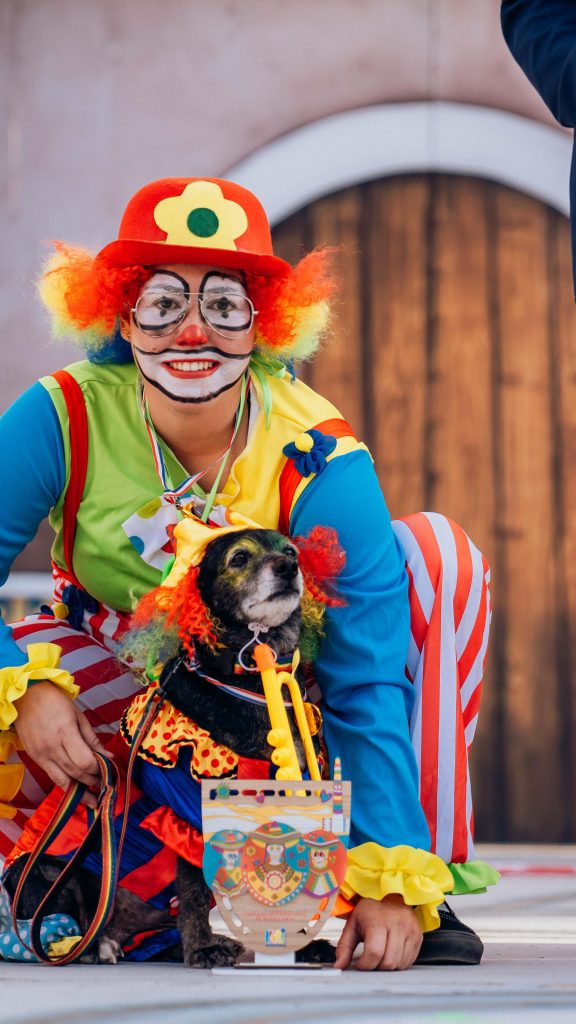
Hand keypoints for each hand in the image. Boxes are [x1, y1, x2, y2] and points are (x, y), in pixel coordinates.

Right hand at [14, 681, 107, 807]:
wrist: (26, 697)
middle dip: (92, 781)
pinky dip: (66, 785)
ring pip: (62, 781)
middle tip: (105, 786)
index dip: (98, 769)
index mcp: (65, 733)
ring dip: (79, 792)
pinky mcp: (35, 759)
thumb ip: (92, 739)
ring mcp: (41, 755)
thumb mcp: (78, 716)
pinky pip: (53, 777)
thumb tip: (108, 757)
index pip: (84, 761)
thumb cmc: (56, 702)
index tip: (108, 770)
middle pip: (75, 773)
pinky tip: (76, 790)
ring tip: (93, 800)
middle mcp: (52, 748)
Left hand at [334, 894, 422, 970]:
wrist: (392, 895)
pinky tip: (391, 953)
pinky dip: (398, 963)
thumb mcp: (353, 924)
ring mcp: (410, 930)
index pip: (374, 952)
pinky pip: (409, 961)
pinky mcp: (418, 936)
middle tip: (370, 961)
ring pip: (399, 964)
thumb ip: (344, 947)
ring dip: (388, 967)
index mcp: (378, 920)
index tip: (360, 964)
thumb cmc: (371, 910)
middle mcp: (397, 924)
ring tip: (380, 956)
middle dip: (376, 967)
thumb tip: (339, 966)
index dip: (365, 964)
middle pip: (388, 962)